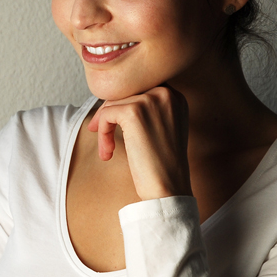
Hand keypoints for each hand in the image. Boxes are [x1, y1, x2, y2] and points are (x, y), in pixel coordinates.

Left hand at [87, 86, 191, 200]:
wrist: (168, 186)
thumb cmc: (163, 164)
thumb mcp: (163, 127)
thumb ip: (149, 110)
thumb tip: (115, 100)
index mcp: (175, 96)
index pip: (138, 90)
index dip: (121, 107)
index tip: (112, 125)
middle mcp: (166, 93)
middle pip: (124, 94)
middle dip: (109, 115)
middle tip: (101, 135)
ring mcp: (150, 100)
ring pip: (112, 104)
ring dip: (104, 128)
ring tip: (108, 151)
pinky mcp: (133, 112)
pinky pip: (106, 115)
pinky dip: (102, 134)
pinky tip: (108, 152)